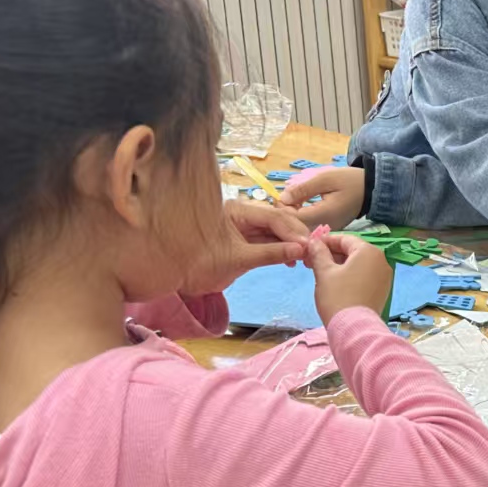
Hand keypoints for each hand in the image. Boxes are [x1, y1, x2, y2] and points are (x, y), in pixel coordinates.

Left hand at [182, 200, 309, 293]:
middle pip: (278, 221)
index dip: (293, 232)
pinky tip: (291, 260)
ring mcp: (244, 227)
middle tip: (312, 253)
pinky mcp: (245, 240)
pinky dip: (281, 249)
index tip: (308, 247)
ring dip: (291, 244)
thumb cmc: (200, 264)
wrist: (175, 276)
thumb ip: (270, 254)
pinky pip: (268, 241)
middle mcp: (243, 214)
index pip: (274, 217)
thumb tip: (300, 250)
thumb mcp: (238, 260)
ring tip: (305, 259)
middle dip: (296, 236)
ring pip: (275, 231)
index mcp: (238, 211)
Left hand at [279, 165, 365, 230]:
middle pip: (293, 227)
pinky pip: (307, 226)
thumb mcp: (326, 178)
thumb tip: (282, 198)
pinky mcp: (326, 229)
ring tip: (292, 198)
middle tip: (285, 195)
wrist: (371, 190)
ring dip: (291, 214)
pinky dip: (299, 216)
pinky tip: (299, 204)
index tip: (282, 195)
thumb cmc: (350, 181)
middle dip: (285, 212)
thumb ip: (303, 189)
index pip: (292, 220)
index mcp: (322, 216)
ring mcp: (325, 230)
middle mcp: (322, 227)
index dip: (282, 209)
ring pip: (299, 228)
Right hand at [307, 233, 392, 322]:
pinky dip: (350, 276)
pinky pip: (364, 276)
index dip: (326, 241)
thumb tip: (314, 242)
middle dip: (331, 254)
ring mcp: (384, 277)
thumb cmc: (337, 297)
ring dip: (339, 265)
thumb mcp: (324, 272)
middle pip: (353, 251)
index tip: (311, 246)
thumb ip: (319, 253)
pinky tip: (335, 282)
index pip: (345, 239)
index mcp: (369, 252)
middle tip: (311, 261)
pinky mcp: (382, 290)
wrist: (354, 329)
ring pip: (358, 264)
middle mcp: (381, 261)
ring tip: (320, 272)